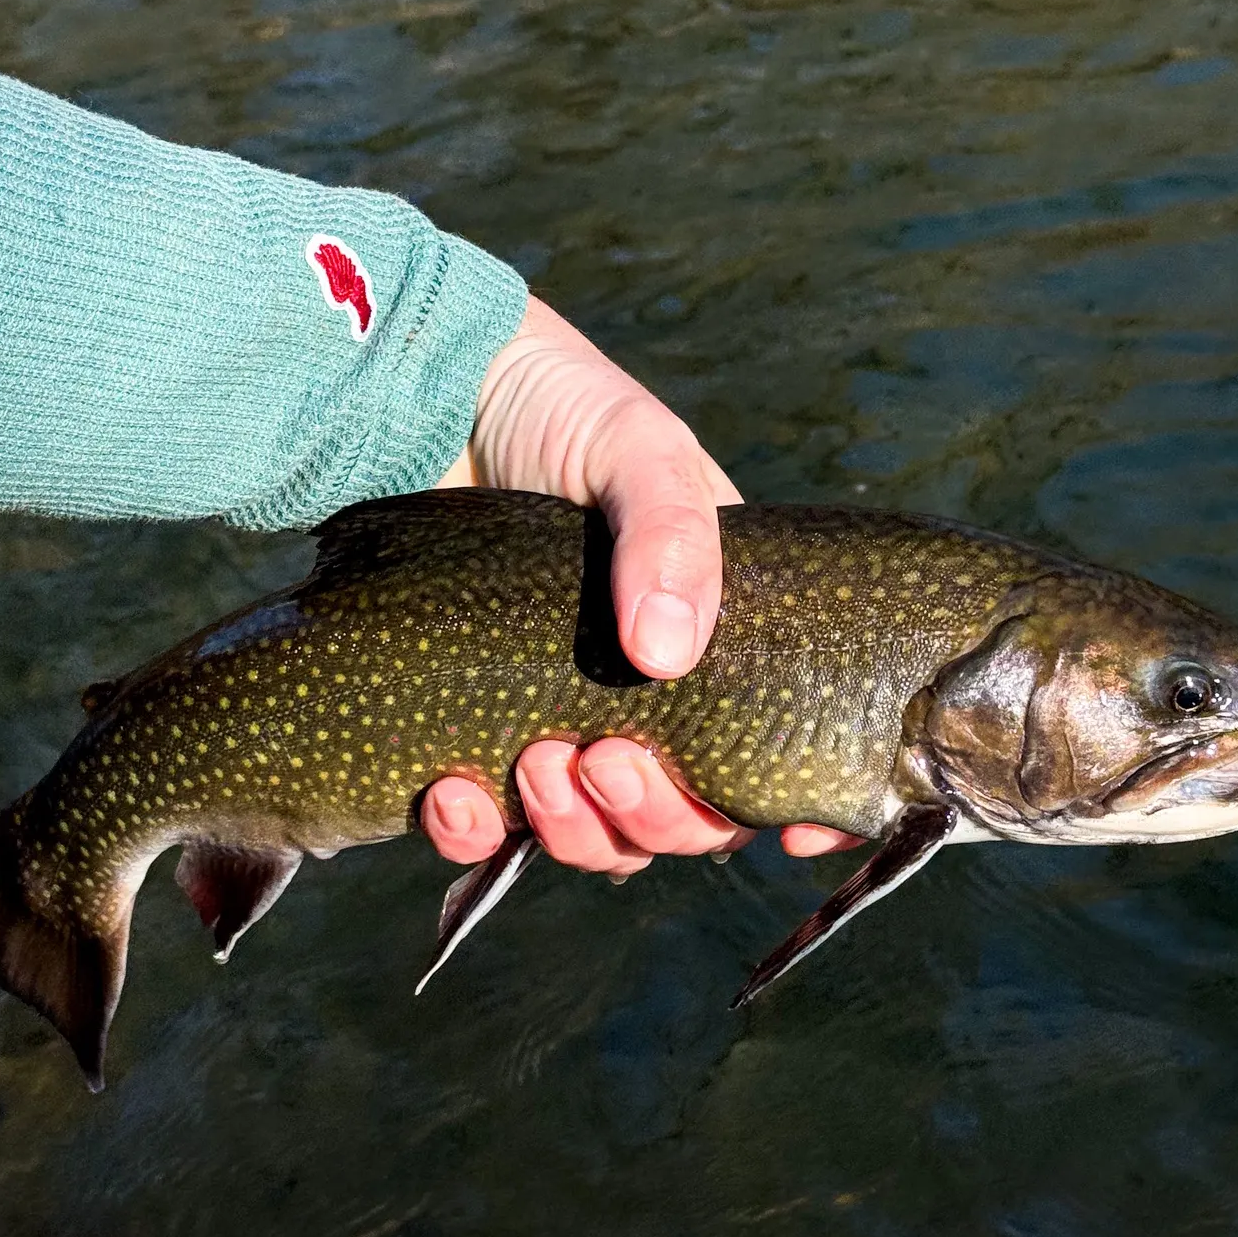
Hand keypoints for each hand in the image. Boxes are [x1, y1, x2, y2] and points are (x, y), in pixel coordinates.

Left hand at [422, 295, 863, 872]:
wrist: (438, 397)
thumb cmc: (563, 413)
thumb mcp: (640, 453)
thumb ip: (673, 536)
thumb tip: (670, 658)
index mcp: (720, 639)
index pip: (781, 752)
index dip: (800, 809)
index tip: (795, 836)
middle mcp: (648, 697)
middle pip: (685, 818)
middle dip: (658, 817)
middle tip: (608, 759)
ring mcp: (558, 718)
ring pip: (595, 839)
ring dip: (575, 830)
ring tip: (540, 766)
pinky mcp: (469, 730)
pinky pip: (483, 825)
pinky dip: (474, 830)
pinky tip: (454, 791)